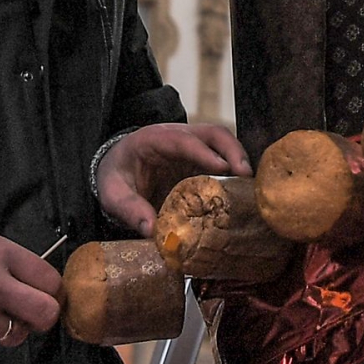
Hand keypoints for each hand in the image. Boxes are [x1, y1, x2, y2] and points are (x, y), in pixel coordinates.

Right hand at [0, 230, 61, 360]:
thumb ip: (13, 264)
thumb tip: (44, 286)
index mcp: (0, 257)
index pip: (51, 282)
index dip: (51, 292)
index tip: (45, 297)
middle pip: (46, 314)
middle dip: (41, 317)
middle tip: (28, 315)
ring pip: (15, 336)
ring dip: (3, 330)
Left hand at [96, 122, 248, 235]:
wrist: (117, 168)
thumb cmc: (116, 176)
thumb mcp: (112, 193)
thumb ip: (129, 209)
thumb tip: (151, 230)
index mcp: (153, 139)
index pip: (182, 140)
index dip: (203, 152)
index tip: (223, 167)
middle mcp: (177, 136)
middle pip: (211, 133)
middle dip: (232, 150)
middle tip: (246, 175)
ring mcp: (192, 145)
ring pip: (222, 142)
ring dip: (238, 159)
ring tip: (251, 185)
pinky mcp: (201, 159)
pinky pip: (223, 158)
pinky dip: (235, 170)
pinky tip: (244, 191)